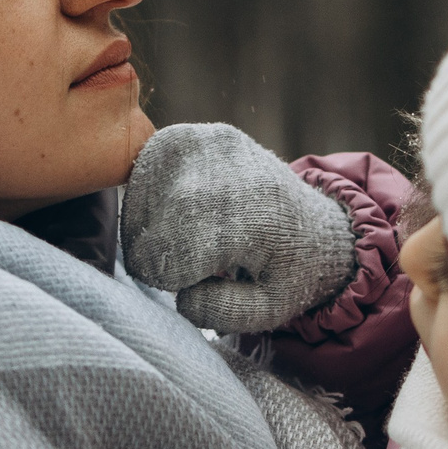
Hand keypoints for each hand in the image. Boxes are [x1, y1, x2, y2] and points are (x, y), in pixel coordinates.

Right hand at [120, 124, 358, 333]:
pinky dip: (145, 206)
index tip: (192, 282)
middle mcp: (227, 167)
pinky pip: (137, 178)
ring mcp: (202, 141)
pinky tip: (175, 216)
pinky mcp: (183, 135)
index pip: (174, 255)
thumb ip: (225, 313)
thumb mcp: (273, 309)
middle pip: (153, 229)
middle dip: (156, 259)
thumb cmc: (286, 270)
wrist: (310, 221)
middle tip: (187, 265)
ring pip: (138, 204)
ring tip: (185, 239)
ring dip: (148, 232)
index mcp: (257, 213)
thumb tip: (182, 296)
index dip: (170, 280)